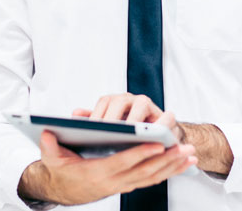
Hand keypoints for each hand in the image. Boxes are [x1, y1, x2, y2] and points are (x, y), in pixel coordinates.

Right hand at [28, 129, 196, 205]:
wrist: (65, 190)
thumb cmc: (61, 169)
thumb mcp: (52, 158)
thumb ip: (49, 146)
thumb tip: (46, 132)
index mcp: (98, 173)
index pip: (124, 163)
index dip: (141, 154)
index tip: (158, 144)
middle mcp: (114, 182)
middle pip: (145, 171)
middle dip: (167, 159)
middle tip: (185, 147)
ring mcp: (124, 185)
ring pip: (153, 177)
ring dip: (174, 167)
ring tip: (191, 155)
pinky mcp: (130, 184)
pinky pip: (154, 179)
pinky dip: (171, 172)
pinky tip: (185, 163)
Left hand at [71, 92, 186, 142]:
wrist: (157, 140)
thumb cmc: (128, 136)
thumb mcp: (109, 129)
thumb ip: (94, 121)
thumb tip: (75, 113)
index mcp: (116, 101)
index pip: (104, 101)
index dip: (98, 114)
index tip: (90, 131)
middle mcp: (132, 100)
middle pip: (120, 101)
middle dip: (113, 117)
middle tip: (106, 134)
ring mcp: (149, 106)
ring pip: (141, 104)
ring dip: (134, 120)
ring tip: (127, 134)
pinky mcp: (167, 116)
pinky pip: (165, 117)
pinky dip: (160, 126)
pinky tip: (151, 139)